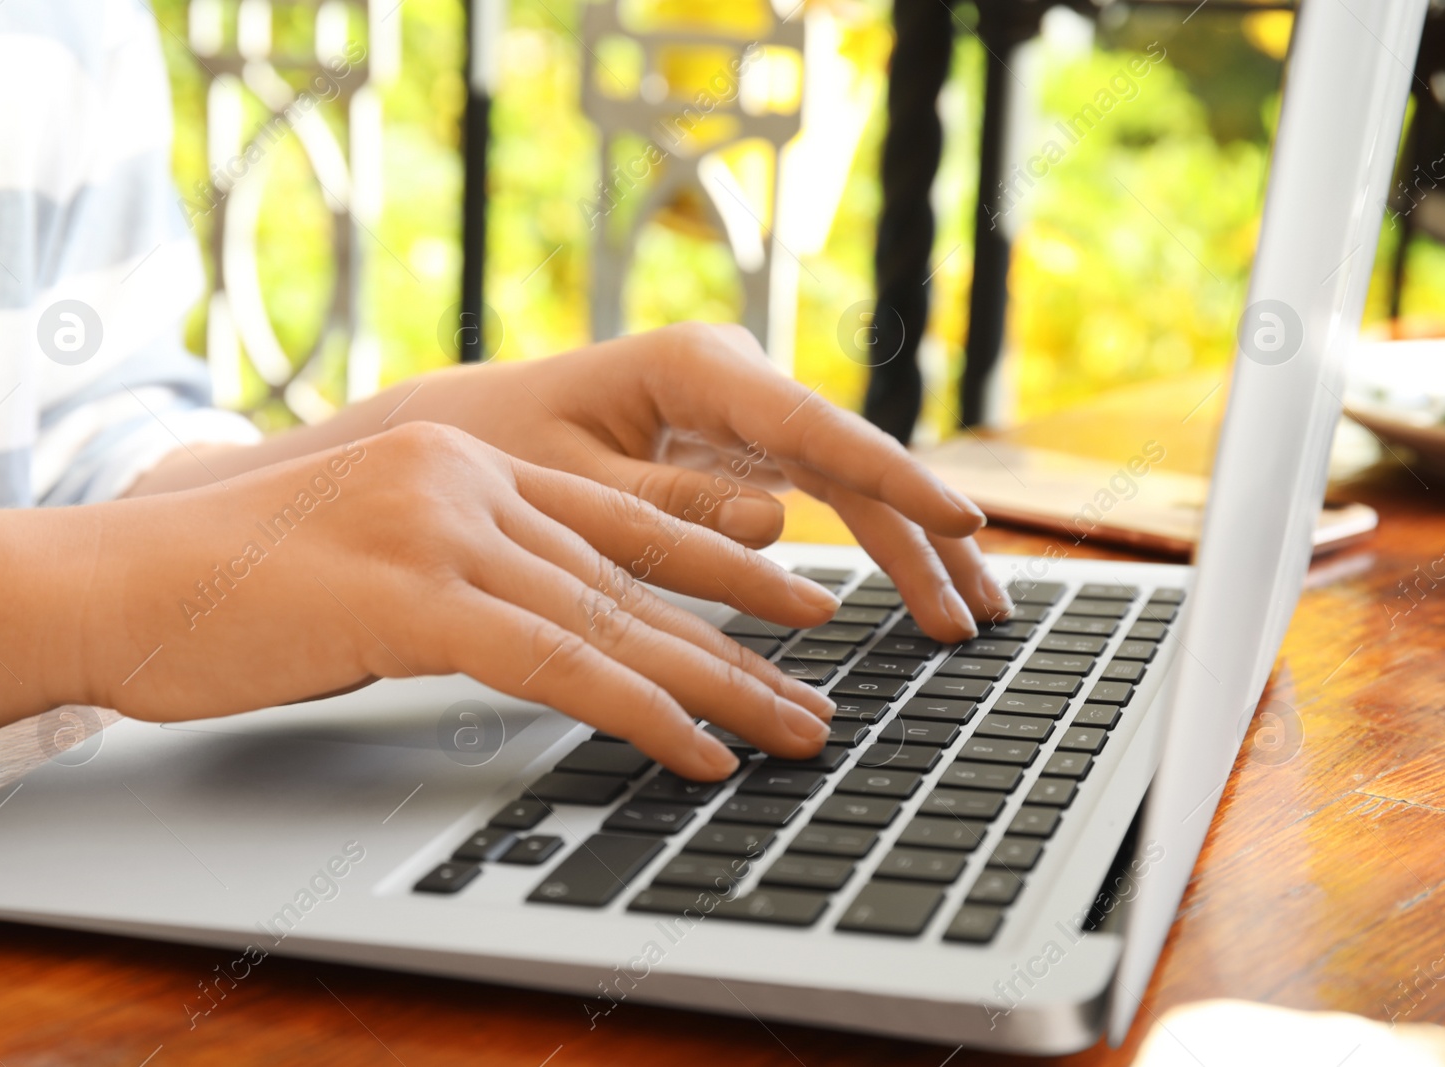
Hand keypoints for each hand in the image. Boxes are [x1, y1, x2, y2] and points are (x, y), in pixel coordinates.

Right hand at [77, 424, 842, 778]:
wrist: (111, 580)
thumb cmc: (232, 587)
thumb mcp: (370, 558)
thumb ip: (462, 569)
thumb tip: (540, 626)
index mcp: (464, 459)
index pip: (619, 513)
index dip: (718, 556)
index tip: (792, 591)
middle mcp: (467, 477)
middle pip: (637, 566)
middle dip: (744, 629)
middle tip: (822, 677)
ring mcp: (440, 528)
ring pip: (615, 616)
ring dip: (718, 684)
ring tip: (792, 731)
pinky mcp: (411, 594)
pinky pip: (558, 663)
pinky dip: (640, 714)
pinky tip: (698, 753)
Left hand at [373, 323, 1010, 639]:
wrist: (467, 432)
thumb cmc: (503, 445)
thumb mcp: (569, 484)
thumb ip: (668, 506)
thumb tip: (777, 523)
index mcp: (694, 366)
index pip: (811, 427)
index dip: (893, 478)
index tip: (958, 519)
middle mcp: (737, 380)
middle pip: (852, 460)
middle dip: (921, 535)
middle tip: (977, 610)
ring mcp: (749, 416)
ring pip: (852, 485)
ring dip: (912, 551)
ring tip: (970, 619)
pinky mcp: (747, 452)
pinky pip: (828, 500)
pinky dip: (872, 550)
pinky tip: (922, 593)